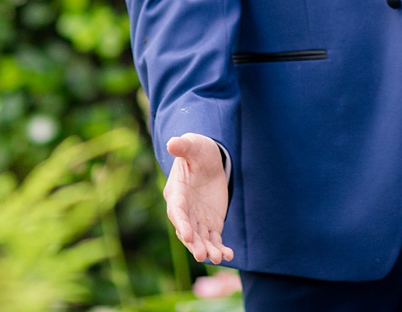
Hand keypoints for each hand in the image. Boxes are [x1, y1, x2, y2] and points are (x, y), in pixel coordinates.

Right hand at [164, 133, 232, 263]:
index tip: (187, 235)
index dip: (182, 223)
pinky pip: (214, 239)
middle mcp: (185, 211)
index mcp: (176, 193)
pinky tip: (229, 255)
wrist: (208, 160)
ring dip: (208, 249)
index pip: (177, 211)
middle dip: (194, 243)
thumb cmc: (197, 151)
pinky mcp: (211, 224)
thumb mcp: (193, 146)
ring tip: (217, 258)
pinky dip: (220, 248)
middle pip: (188, 231)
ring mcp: (197, 219)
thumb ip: (183, 147)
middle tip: (202, 255)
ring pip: (201, 239)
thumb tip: (172, 142)